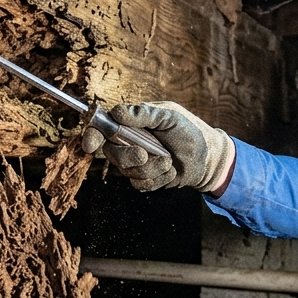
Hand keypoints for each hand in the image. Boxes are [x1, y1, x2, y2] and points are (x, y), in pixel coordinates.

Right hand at [81, 101, 234, 192]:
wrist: (207, 157)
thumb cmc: (189, 131)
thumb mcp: (169, 117)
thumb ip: (144, 114)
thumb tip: (117, 112)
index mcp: (131, 124)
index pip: (103, 128)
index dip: (92, 136)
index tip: (90, 144)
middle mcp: (129, 143)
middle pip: (111, 154)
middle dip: (128, 156)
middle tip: (145, 154)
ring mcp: (136, 162)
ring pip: (127, 171)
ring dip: (151, 168)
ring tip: (169, 161)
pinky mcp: (145, 179)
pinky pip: (140, 184)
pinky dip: (158, 179)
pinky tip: (170, 171)